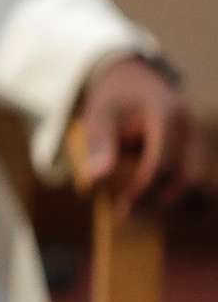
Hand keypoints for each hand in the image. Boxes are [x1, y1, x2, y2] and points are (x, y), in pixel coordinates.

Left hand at [73, 54, 208, 217]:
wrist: (137, 86)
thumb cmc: (115, 104)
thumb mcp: (99, 115)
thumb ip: (98, 145)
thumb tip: (95, 179)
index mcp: (168, 115)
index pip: (163, 163)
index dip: (143, 191)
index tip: (121, 210)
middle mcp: (194, 130)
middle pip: (192, 180)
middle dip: (161, 204)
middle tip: (127, 215)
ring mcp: (207, 144)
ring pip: (207, 190)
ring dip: (179, 209)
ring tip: (144, 212)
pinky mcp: (209, 158)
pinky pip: (210, 192)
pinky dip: (189, 206)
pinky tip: (161, 209)